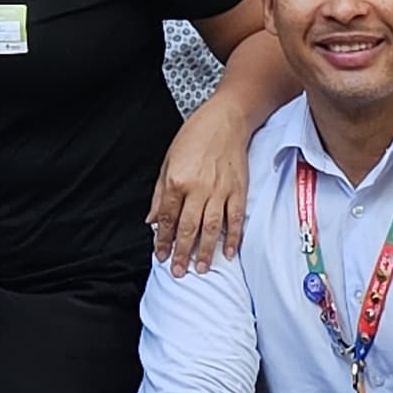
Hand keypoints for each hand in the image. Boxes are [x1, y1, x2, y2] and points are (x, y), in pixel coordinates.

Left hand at [149, 92, 252, 272]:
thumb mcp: (167, 162)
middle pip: (188, 228)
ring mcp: (221, 191)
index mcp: (177, 181)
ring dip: (205, 251)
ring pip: (211, 228)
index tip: (161, 256)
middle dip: (182, 253)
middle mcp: (198, 189)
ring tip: (200, 269)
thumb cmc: (194, 137)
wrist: (226, 120)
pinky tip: (229, 253)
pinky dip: (233, 238)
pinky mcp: (239, 191)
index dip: (164, 240)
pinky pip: (236, 219)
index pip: (168, 218)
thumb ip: (160, 194)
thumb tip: (152, 221)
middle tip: (178, 272)